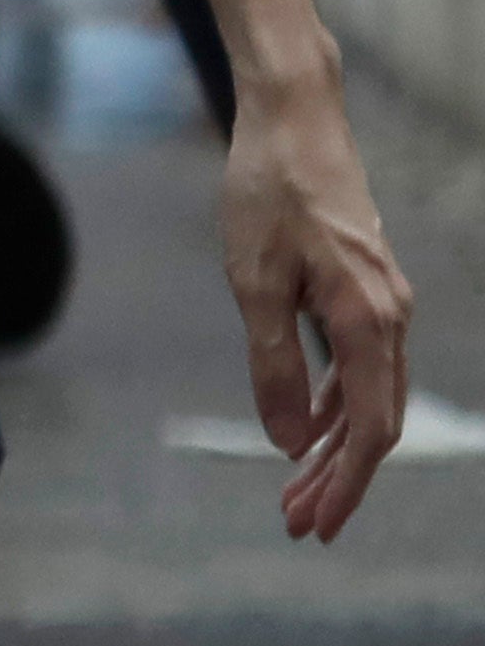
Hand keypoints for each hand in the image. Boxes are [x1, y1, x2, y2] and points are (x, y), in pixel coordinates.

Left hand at [222, 66, 418, 541]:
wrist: (295, 120)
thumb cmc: (269, 192)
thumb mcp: (254, 280)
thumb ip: (272, 361)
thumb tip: (288, 439)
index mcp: (370, 321)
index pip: (370, 428)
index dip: (344, 483)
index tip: (316, 525)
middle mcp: (391, 318)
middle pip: (373, 423)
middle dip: (336, 478)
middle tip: (296, 524)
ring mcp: (383, 304)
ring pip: (368, 397)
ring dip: (332, 446)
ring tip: (291, 489)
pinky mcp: (366, 291)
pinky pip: (359, 366)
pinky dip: (334, 403)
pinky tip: (305, 426)